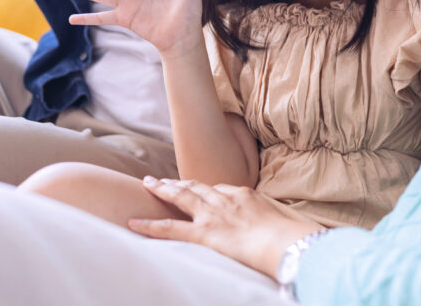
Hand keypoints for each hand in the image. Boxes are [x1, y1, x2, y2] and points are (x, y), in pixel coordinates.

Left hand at [129, 177, 318, 278]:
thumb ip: (267, 214)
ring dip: (162, 190)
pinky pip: (170, 228)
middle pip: (195, 186)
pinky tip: (134, 222)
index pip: (219, 188)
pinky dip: (150, 224)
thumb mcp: (278, 216)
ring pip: (181, 197)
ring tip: (147, 185)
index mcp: (243, 194)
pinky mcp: (202, 233)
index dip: (203, 188)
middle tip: (160, 179)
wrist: (282, 241)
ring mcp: (211, 214)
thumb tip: (270, 221)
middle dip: (177, 181)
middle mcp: (224, 199)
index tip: (193, 187)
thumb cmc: (286, 233)